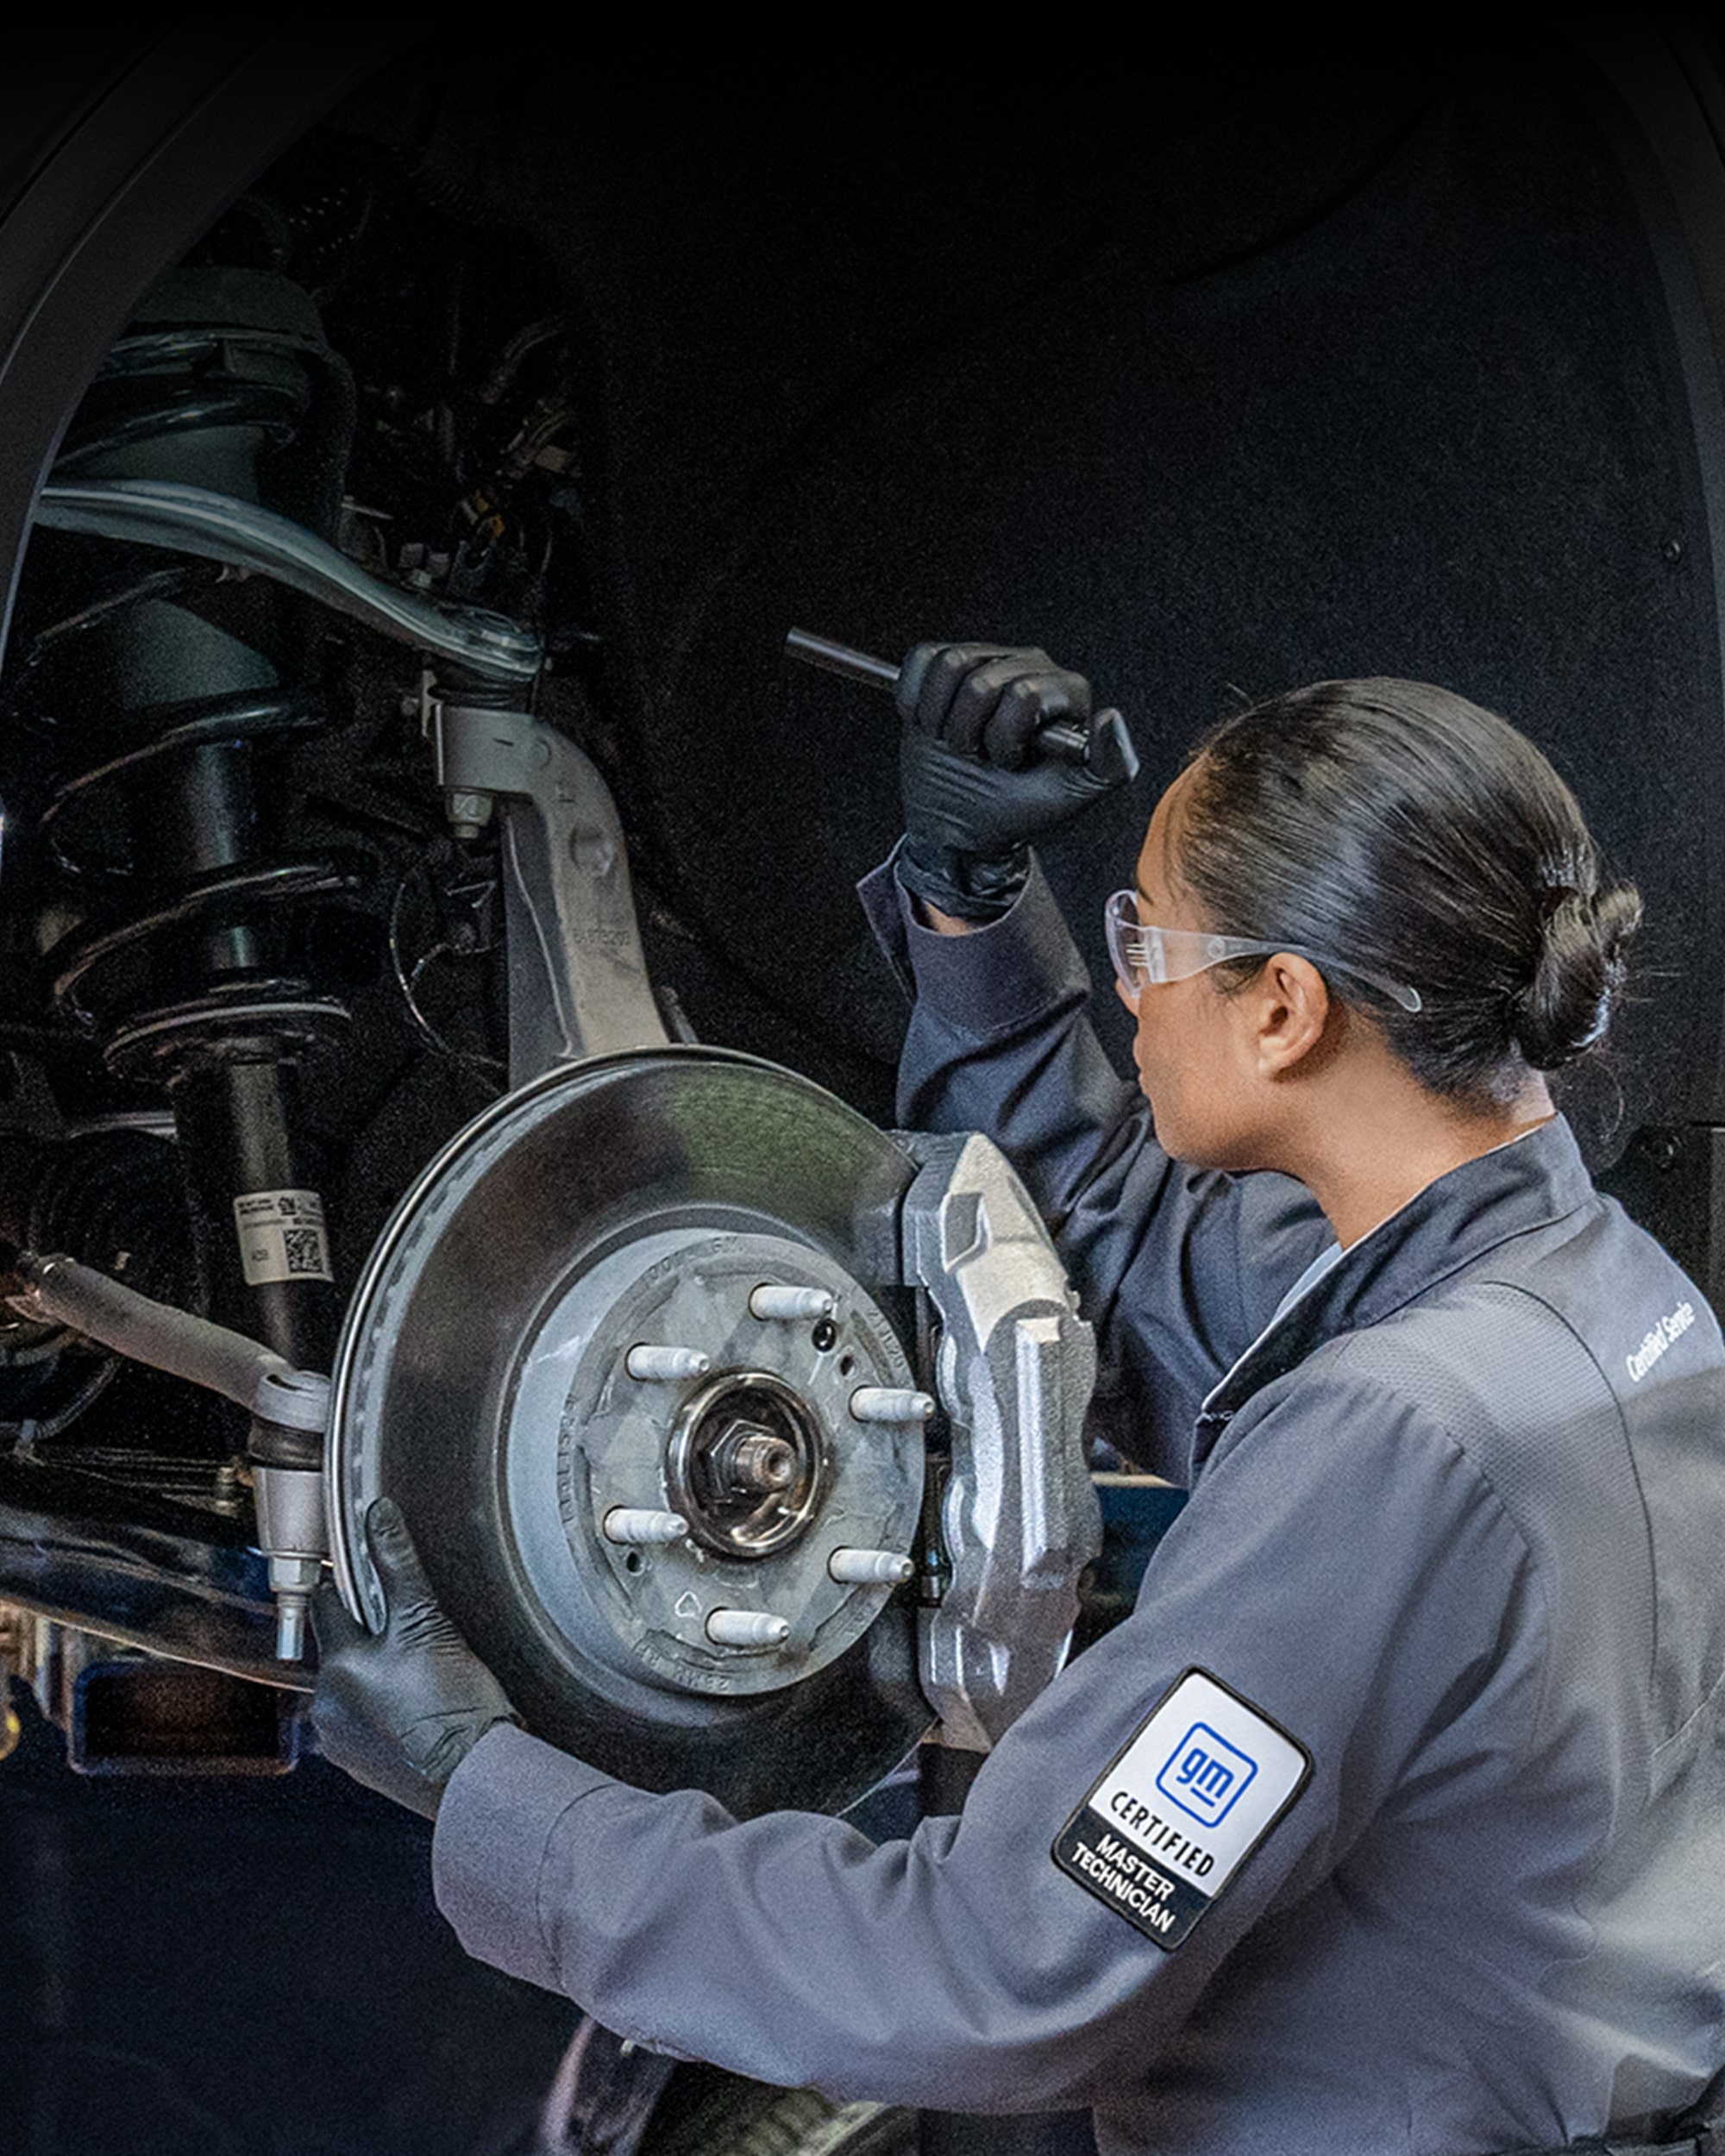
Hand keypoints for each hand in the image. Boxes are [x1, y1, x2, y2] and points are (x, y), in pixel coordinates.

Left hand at [310, 1497, 516, 1818]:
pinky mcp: (362, 1767)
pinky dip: (384, 1710)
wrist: (473, 1775)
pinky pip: (364, 1722)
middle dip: (368, 1637)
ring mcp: (342, 1742)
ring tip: (420, 1673)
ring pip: (352, 1687)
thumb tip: (380, 1519)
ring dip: (375, 1676)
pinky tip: (418, 1706)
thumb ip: (398, 1567)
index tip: (357, 1575)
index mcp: (338, 1668)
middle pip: (341, 1650)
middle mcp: (328, 1708)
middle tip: (411, 1633)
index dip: (346, 1585)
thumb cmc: (454, 1707)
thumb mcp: (428, 1623)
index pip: (327, 1607)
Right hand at [895, 642, 1137, 920]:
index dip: (1004, 737)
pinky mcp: (945, 664)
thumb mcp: (1073, 797)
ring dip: (943, 718)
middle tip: (979, 757)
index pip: (1024, 694)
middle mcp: (1030, 665)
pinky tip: (933, 722)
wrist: (963, 823)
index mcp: (1066, 690)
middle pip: (981, 681)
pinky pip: (923, 658)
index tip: (1010, 763)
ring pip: (951, 665)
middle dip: (970, 734)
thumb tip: (1110, 718)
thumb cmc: (1018, 810)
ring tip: (958, 741)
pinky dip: (916, 698)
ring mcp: (987, 659)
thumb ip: (1111, 764)